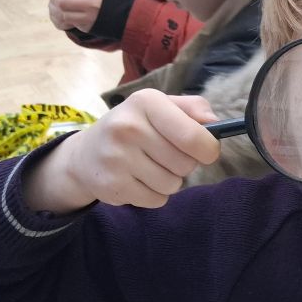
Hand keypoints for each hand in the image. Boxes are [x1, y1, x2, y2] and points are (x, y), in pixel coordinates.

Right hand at [24, 91, 219, 212]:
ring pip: (173, 185)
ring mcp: (117, 158)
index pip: (193, 136)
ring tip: (150, 167)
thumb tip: (215, 122)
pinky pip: (157, 200)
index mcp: (146, 102)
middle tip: (166, 156)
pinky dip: (155, 195)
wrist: (86, 154)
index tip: (206, 151)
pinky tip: (138, 180)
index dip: (208, 149)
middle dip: (185, 164)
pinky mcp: (112, 185)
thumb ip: (192, 108)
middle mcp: (128, 127)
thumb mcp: (160, 107)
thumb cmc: (135, 127)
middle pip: (186, 164)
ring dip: (170, 181)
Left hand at [47, 0, 104, 32]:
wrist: (123, 14)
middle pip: (61, 3)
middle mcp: (89, 3)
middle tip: (55, 0)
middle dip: (54, 1)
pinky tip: (63, 17)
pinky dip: (61, 21)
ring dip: (56, 12)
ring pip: (63, 15)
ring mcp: (88, 17)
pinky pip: (67, 24)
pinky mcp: (86, 27)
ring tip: (57, 8)